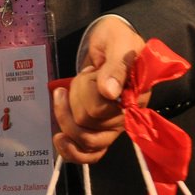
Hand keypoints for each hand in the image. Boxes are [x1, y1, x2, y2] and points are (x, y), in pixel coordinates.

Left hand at [51, 17, 146, 163]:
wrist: (109, 42)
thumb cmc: (117, 41)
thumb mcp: (119, 43)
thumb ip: (116, 65)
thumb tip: (109, 93)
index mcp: (135, 98)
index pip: (102, 110)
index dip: (87, 92)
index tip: (92, 71)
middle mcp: (124, 117)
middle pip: (88, 124)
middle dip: (75, 98)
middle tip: (83, 76)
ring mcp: (111, 127)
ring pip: (85, 140)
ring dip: (66, 115)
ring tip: (64, 94)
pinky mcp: (98, 131)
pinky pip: (88, 154)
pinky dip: (71, 150)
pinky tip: (59, 138)